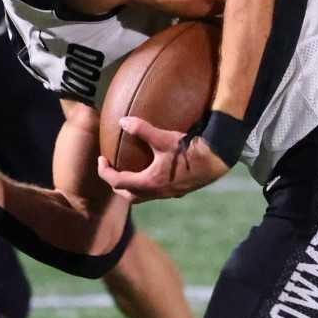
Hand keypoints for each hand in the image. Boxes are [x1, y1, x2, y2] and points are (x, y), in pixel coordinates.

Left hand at [95, 116, 229, 202]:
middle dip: (117, 184)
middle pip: (129, 196)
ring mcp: (169, 194)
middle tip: (112, 169)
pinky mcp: (179, 191)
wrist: (216, 160)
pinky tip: (154, 170)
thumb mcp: (163, 137)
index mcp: (149, 183)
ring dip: (133, 187)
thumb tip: (122, 121)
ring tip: (131, 171)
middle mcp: (157, 193)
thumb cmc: (189, 150)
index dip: (105, 171)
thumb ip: (141, 129)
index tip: (101, 160)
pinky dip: (148, 184)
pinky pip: (157, 192)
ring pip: (144, 197)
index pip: (118, 182)